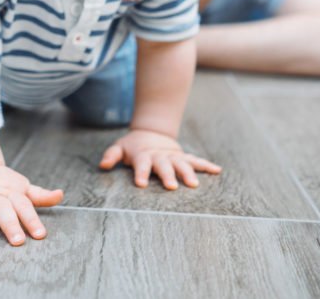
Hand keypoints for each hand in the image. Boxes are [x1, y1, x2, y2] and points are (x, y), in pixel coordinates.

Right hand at [0, 165, 62, 247]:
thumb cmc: (3, 186)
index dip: (32, 220)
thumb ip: (40, 196)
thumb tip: (61, 195)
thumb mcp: (22, 189)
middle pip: (2, 209)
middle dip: (10, 225)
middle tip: (17, 241)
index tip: (40, 235)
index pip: (23, 206)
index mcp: (10, 193)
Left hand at [99, 128, 221, 189]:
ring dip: (188, 173)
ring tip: (194, 185)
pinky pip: (196, 161)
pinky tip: (217, 171)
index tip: (142, 184)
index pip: (141, 165)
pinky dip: (206, 165)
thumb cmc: (133, 147)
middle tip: (172, 187)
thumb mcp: (120, 148)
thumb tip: (102, 165)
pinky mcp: (183, 157)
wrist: (151, 132)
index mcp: (144, 155)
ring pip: (182, 164)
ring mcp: (173, 156)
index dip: (141, 174)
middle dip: (168, 175)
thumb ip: (112, 156)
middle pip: (164, 165)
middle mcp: (160, 156)